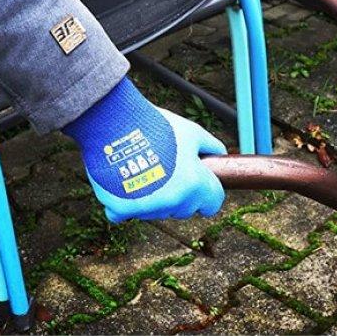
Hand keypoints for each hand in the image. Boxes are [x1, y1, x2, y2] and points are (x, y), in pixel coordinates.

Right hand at [63, 77, 225, 221]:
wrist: (116, 121)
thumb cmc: (156, 124)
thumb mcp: (192, 131)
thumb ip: (211, 147)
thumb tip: (220, 156)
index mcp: (194, 184)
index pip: (213, 204)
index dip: (208, 192)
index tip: (199, 183)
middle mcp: (173, 201)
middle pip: (185, 209)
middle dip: (180, 194)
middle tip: (168, 169)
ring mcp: (147, 208)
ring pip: (158, 212)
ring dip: (156, 198)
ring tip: (145, 168)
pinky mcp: (121, 210)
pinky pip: (129, 214)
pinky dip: (127, 203)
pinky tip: (125, 181)